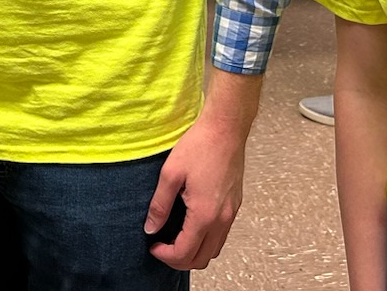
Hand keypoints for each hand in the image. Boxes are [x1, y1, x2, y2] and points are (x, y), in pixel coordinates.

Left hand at [143, 111, 246, 270]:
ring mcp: (231, 213)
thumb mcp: (170, 173)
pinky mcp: (235, 205)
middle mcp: (222, 219)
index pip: (184, 253)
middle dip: (179, 259)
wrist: (226, 128)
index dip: (165, 255)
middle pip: (202, 259)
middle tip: (162, 246)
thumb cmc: (199, 146)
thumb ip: (159, 205)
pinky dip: (207, 239)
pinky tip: (192, 224)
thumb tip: (151, 228)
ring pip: (214, 250)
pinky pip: (222, 235)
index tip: (152, 244)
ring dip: (195, 251)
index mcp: (204, 215)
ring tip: (176, 237)